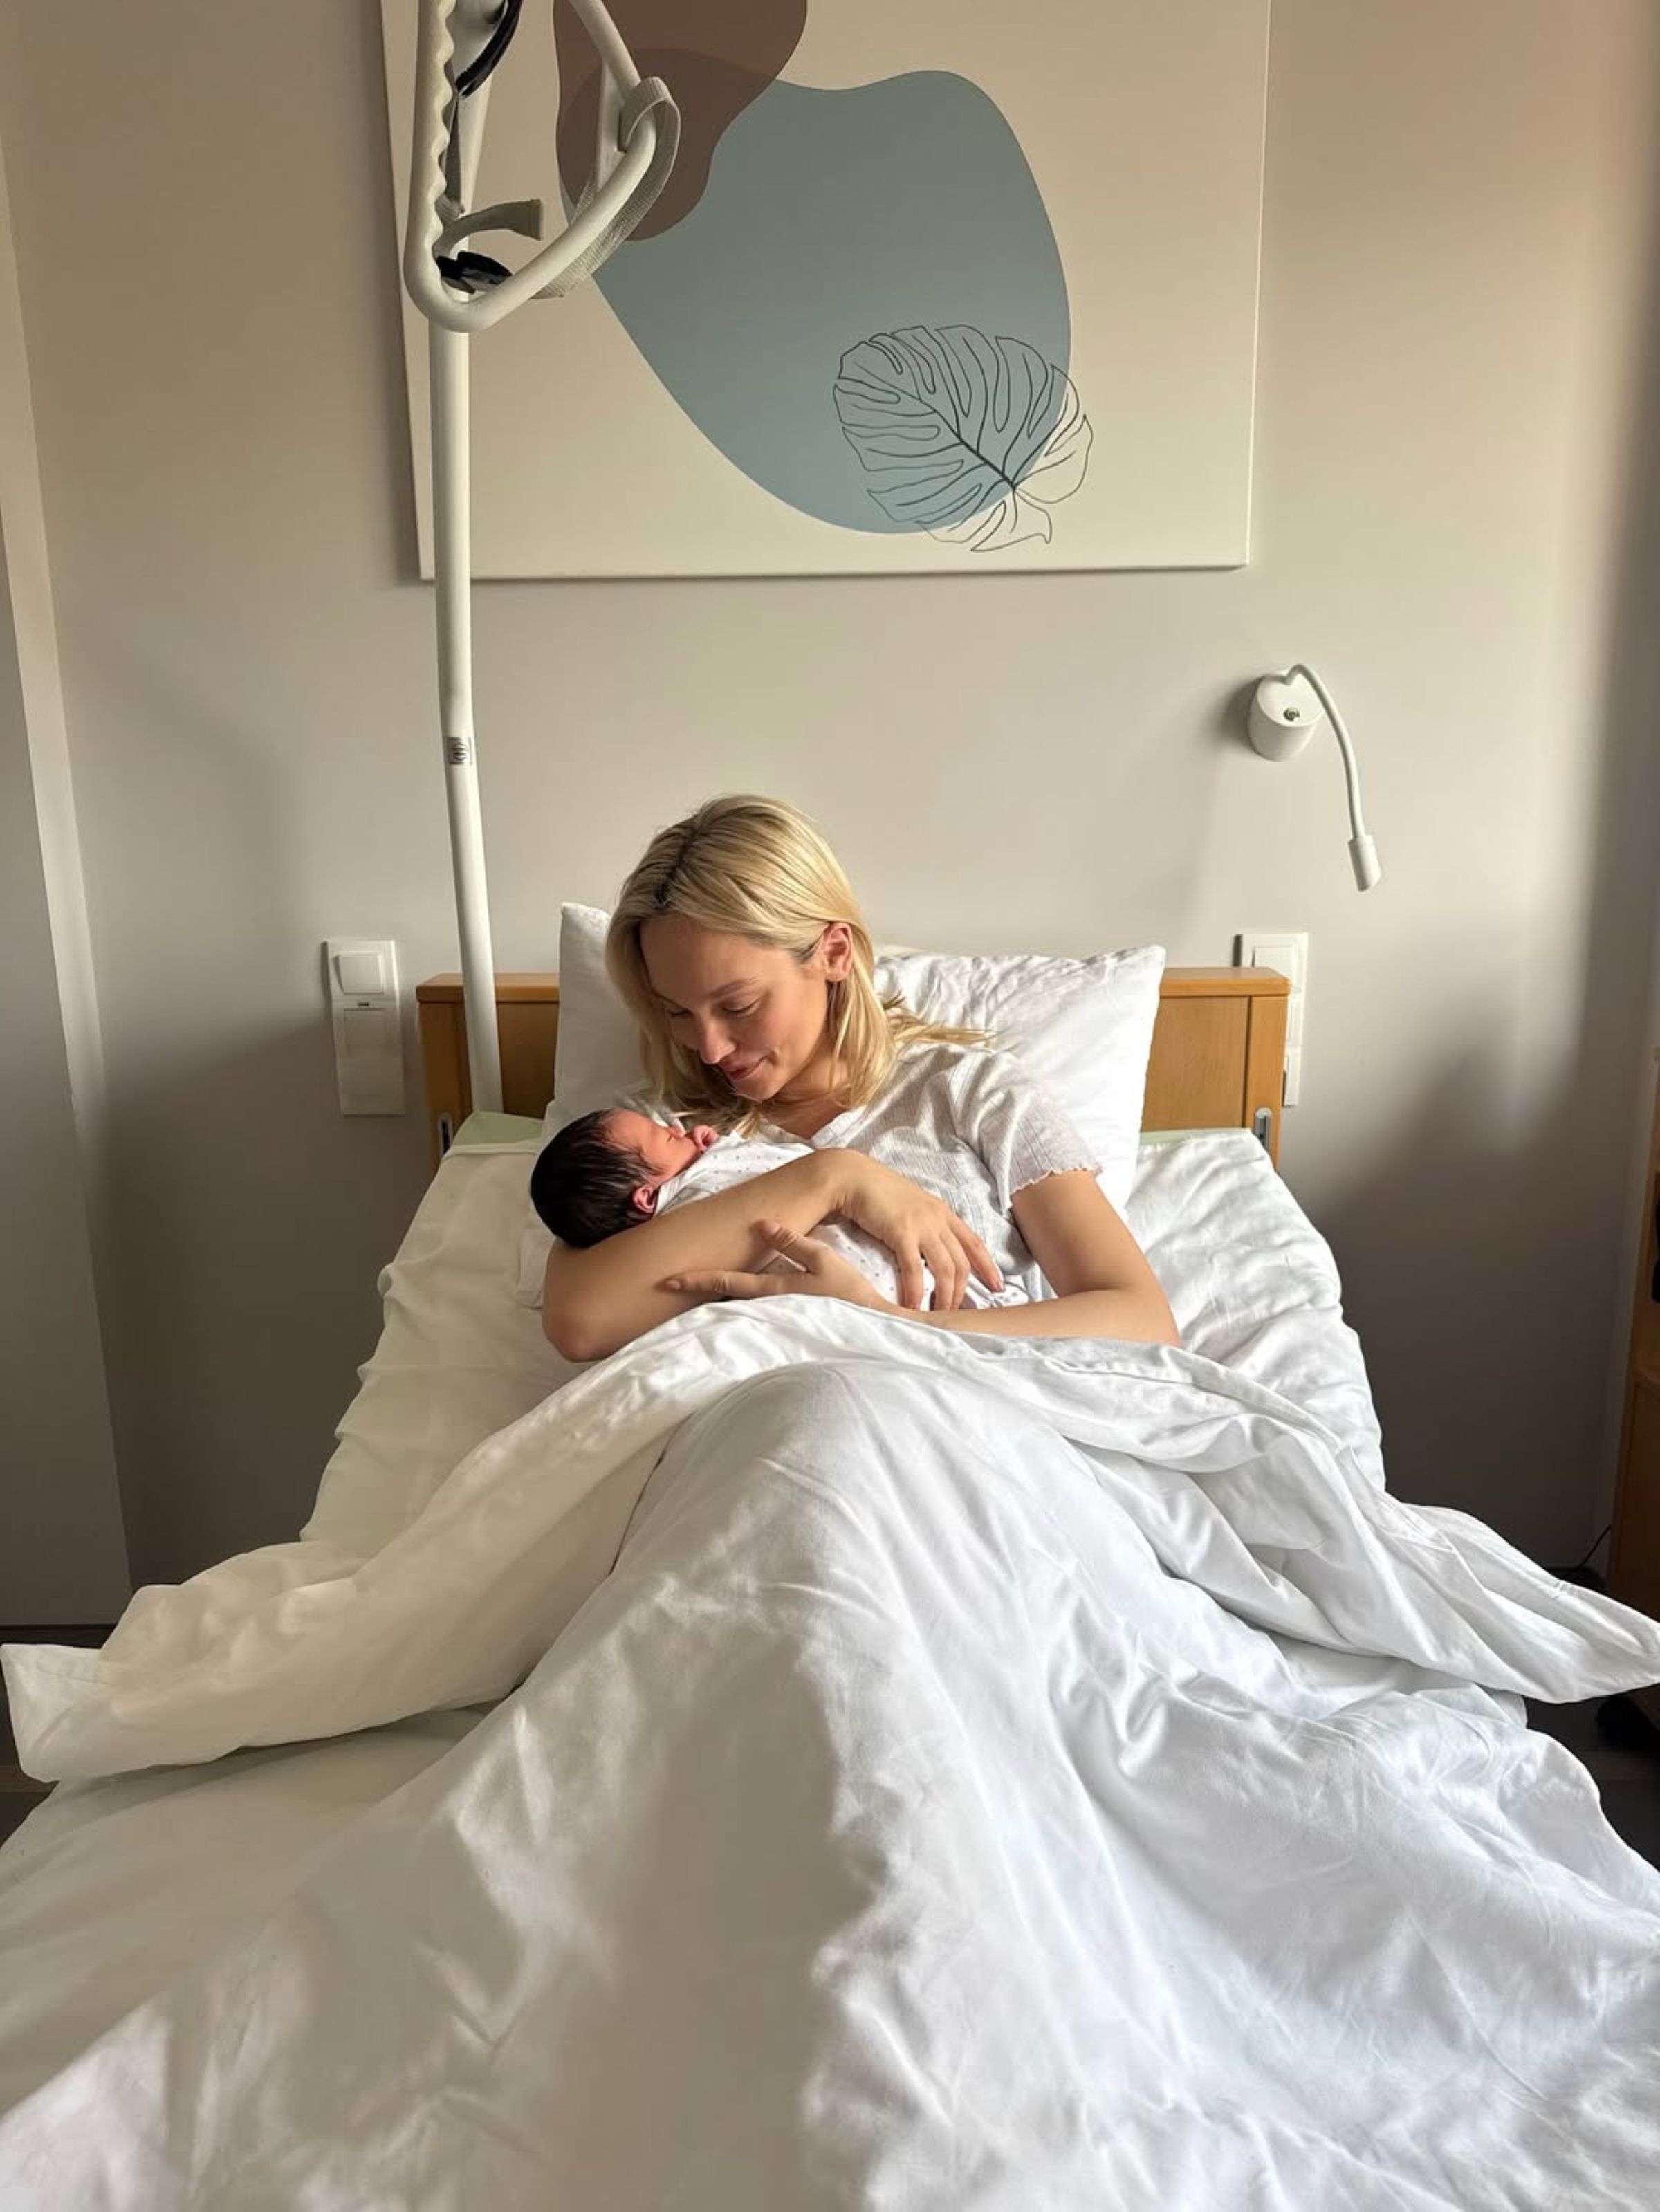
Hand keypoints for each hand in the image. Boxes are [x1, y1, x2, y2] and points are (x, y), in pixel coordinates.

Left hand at [664, 1224, 890, 1312]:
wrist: (876, 1331)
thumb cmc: (852, 1294)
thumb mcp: (824, 1260)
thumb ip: (792, 1242)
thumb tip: (761, 1224)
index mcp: (775, 1290)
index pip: (727, 1282)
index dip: (698, 1279)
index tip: (669, 1279)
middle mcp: (770, 1309)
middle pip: (726, 1297)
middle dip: (700, 1291)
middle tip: (669, 1284)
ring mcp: (777, 1322)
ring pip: (740, 1306)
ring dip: (717, 1298)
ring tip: (695, 1289)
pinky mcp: (788, 1327)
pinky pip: (757, 1314)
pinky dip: (740, 1306)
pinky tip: (734, 1303)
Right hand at [824, 1152, 1000, 1310]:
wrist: (851, 1175)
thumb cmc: (874, 1192)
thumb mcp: (908, 1208)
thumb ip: (920, 1227)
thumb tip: (923, 1253)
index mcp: (941, 1212)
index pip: (973, 1243)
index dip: (988, 1266)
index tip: (997, 1287)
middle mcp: (938, 1218)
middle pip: (963, 1262)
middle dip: (962, 1292)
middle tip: (955, 1313)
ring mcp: (922, 1224)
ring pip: (946, 1269)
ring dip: (944, 1296)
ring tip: (937, 1316)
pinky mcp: (902, 1231)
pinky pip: (915, 1269)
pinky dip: (916, 1292)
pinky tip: (911, 1306)